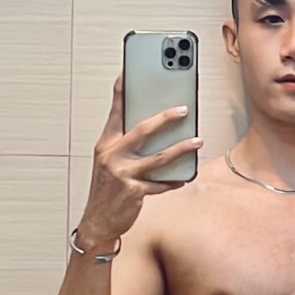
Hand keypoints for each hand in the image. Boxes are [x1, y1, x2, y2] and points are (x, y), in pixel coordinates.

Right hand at [78, 73, 202, 246]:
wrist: (97, 222)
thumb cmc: (107, 189)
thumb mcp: (109, 163)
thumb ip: (126, 144)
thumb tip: (154, 127)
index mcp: (105, 144)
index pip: (115, 112)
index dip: (122, 91)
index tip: (128, 72)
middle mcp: (112, 156)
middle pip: (142, 130)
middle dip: (164, 118)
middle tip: (183, 109)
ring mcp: (123, 174)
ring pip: (158, 157)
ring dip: (181, 148)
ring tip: (198, 141)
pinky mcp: (134, 192)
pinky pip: (160, 184)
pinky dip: (173, 180)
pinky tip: (184, 177)